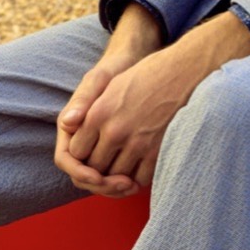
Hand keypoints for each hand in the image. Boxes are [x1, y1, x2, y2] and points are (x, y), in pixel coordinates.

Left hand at [55, 12, 249, 195]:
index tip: (90, 152)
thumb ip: (86, 107)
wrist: (183, 71)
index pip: (76, 151)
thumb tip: (67, 125)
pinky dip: (137, 178)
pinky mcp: (158, 151)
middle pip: (94, 167)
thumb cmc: (145, 74)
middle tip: (105, 164)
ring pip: (116, 176)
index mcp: (98, 114)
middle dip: (96, 169)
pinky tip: (139, 168)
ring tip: (120, 168)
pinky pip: (140, 178)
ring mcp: (137, 144)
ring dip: (116, 176)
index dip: (81, 155)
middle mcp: (114, 132)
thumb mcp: (109, 84)